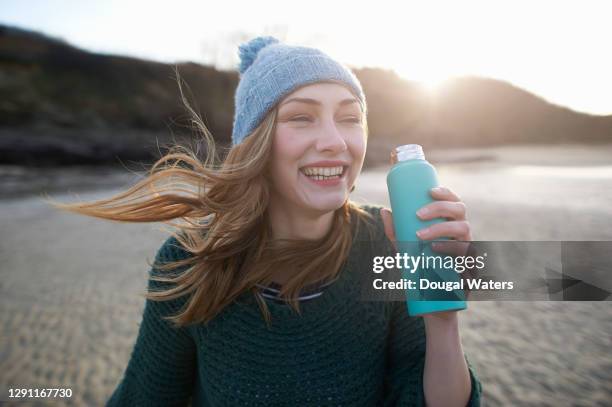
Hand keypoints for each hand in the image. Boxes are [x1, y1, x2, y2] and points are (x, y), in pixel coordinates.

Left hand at [380, 186, 472, 323]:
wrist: (434, 302)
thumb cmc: (421, 269)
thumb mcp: (406, 249)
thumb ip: (396, 232)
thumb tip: (384, 211)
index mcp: (452, 224)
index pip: (455, 201)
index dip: (446, 192)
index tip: (428, 191)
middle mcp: (464, 234)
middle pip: (460, 210)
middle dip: (439, 208)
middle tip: (417, 215)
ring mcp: (469, 250)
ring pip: (464, 229)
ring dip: (441, 229)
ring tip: (420, 235)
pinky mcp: (471, 267)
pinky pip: (467, 253)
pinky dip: (450, 249)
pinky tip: (436, 248)